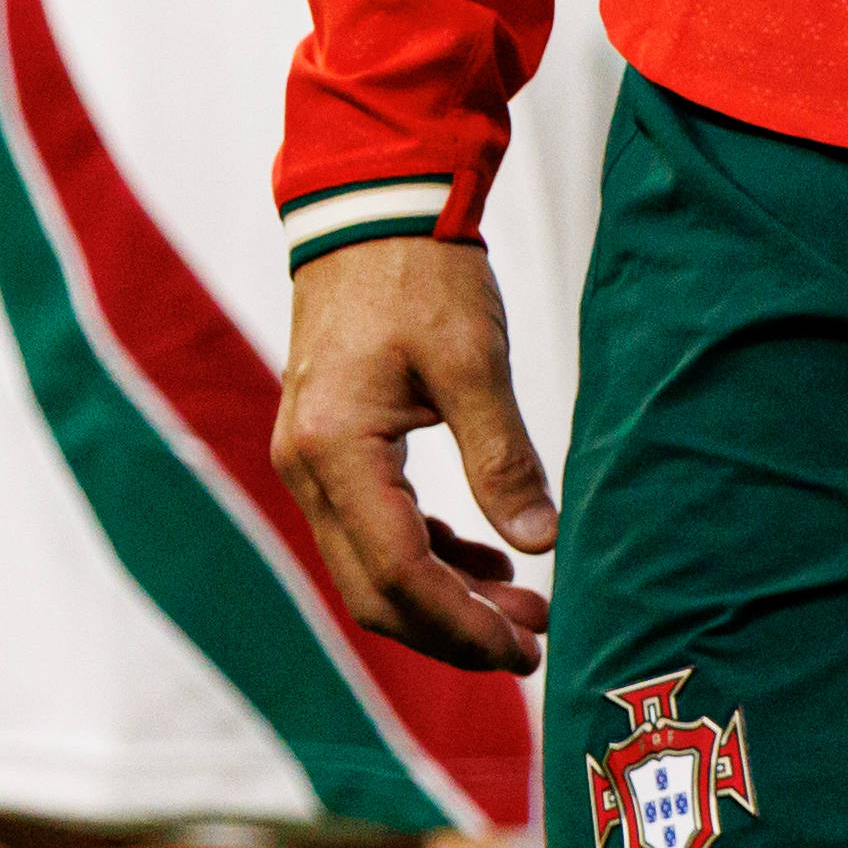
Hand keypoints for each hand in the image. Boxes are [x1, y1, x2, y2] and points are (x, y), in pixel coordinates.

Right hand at [269, 232, 551, 674]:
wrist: (368, 201)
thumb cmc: (418, 269)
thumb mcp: (472, 359)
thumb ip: (503, 457)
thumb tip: (540, 544)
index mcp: (338, 452)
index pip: (399, 575)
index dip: (464, 625)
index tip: (527, 645)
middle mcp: (307, 468)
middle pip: (375, 591)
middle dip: (454, 629)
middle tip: (533, 638)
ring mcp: (309, 460)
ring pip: (370, 568)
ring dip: (444, 598)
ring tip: (523, 607)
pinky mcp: (327, 447)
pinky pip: (369, 531)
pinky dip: (425, 557)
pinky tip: (483, 561)